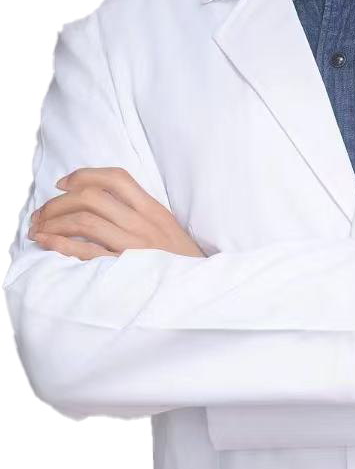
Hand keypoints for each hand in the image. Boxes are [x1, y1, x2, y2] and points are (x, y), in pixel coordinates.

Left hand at [27, 166, 206, 259]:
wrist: (200, 293)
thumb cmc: (181, 264)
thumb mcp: (167, 229)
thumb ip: (140, 214)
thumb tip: (99, 202)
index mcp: (154, 211)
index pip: (117, 178)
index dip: (84, 175)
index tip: (63, 183)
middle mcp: (143, 225)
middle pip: (92, 198)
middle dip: (59, 202)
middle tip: (43, 212)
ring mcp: (134, 248)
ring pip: (85, 221)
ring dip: (54, 222)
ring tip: (40, 228)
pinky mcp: (124, 271)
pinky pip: (86, 253)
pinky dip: (60, 244)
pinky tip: (46, 242)